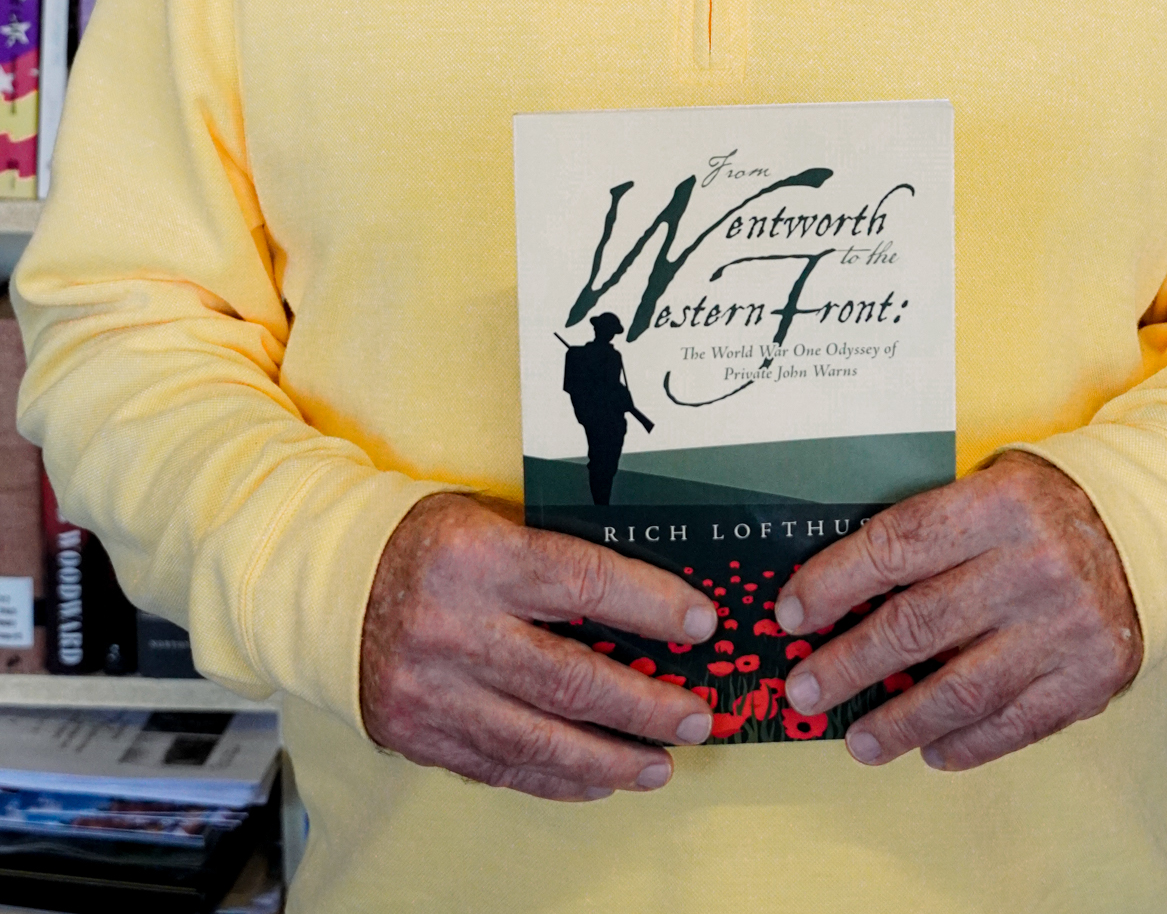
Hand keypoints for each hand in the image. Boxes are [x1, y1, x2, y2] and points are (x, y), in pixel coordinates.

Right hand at [361, 494, 717, 801]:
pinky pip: (501, 768)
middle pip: (571, 679)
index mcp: (479, 558)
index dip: (651, 607)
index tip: (700, 624)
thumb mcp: (489, 522)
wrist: (329, 583)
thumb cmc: (426, 543)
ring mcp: (433, 690)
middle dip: (645, 705)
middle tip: (696, 717)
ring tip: (660, 764)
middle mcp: (455, 628)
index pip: (584, 583)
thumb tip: (645, 601)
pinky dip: (557, 779)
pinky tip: (597, 779)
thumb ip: (553, 557)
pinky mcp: (418, 734)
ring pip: (539, 741)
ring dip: (611, 759)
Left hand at [774, 452, 1141, 770]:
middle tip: (806, 689)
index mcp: (999, 505)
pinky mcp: (1089, 678)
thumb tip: (839, 589)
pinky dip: (965, 742)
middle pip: (919, 624)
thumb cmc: (1043, 508)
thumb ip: (928, 530)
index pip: (898, 545)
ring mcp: (1064, 627)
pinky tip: (930, 749)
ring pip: (962, 688)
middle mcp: (1033, 565)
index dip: (835, 582)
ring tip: (858, 738)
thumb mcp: (989, 487)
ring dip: (899, 720)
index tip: (793, 613)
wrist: (1145, 529)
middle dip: (849, 662)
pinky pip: (1014, 723)